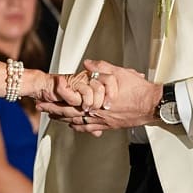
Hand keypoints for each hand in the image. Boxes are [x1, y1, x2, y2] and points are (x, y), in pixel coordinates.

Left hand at [38, 61, 160, 135]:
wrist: (152, 105)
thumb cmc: (138, 89)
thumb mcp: (120, 72)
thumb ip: (101, 67)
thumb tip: (86, 63)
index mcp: (96, 100)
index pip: (70, 102)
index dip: (55, 101)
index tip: (43, 98)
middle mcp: (96, 113)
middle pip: (69, 114)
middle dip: (53, 111)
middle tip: (40, 108)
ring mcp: (103, 121)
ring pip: (77, 122)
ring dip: (63, 120)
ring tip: (52, 117)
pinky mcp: (110, 125)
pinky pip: (90, 128)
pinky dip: (79, 127)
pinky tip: (73, 126)